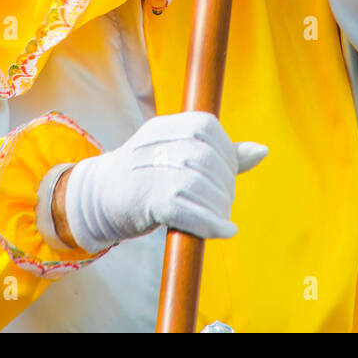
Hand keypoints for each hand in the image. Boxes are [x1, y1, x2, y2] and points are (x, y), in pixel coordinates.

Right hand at [59, 112, 267, 253]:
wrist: (96, 200)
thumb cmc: (144, 178)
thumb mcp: (177, 156)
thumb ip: (219, 154)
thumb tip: (261, 151)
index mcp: (162, 127)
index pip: (206, 127)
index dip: (225, 152)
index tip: (226, 174)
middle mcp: (153, 144)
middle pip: (205, 158)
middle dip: (224, 183)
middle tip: (223, 201)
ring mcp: (147, 171)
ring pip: (198, 183)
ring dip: (219, 206)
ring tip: (219, 216)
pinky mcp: (145, 200)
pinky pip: (186, 209)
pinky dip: (211, 223)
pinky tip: (224, 230)